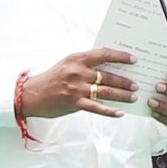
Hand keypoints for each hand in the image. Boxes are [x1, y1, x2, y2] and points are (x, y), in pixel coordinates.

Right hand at [23, 48, 139, 119]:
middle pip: (108, 76)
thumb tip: (109, 64)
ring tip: (133, 96)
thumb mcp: (67, 64)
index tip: (133, 59)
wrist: (30, 94)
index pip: (104, 54)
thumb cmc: (52, 78)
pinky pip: (96, 107)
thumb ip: (86, 63)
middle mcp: (78, 72)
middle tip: (136, 84)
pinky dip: (110, 111)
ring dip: (122, 95)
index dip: (121, 56)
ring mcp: (77, 88)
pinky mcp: (74, 103)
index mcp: (77, 59)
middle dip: (125, 81)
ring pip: (106, 91)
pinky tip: (120, 113)